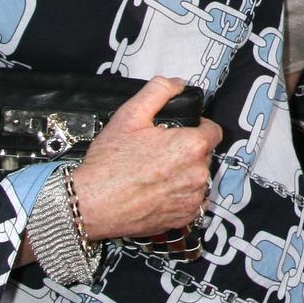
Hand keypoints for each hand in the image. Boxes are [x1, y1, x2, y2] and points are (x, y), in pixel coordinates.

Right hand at [70, 76, 221, 239]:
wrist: (90, 204)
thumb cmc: (110, 161)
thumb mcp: (130, 115)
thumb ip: (158, 91)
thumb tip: (178, 83)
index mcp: (192, 145)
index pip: (212, 130)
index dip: (196, 128)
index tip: (177, 133)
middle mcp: (199, 173)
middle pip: (204, 155)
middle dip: (187, 151)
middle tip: (159, 153)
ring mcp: (192, 199)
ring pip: (197, 178)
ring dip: (184, 175)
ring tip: (156, 174)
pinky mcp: (184, 219)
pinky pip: (192, 202)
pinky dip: (180, 197)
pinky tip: (158, 193)